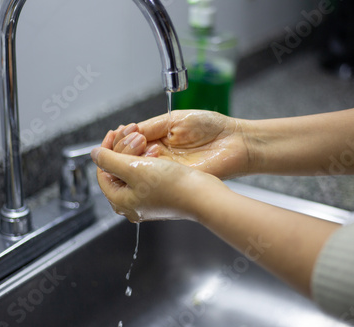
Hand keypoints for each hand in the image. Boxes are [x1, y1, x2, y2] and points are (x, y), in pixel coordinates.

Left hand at [91, 146, 226, 222]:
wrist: (203, 196)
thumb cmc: (171, 186)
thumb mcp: (133, 168)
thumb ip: (109, 160)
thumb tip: (94, 154)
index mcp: (121, 201)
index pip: (102, 173)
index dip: (105, 150)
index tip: (112, 133)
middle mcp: (132, 204)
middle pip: (118, 171)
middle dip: (124, 149)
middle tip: (134, 135)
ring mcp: (148, 201)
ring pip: (134, 170)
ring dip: (138, 152)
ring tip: (147, 142)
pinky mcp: (162, 195)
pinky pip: (148, 174)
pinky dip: (149, 160)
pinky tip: (158, 151)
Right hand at [110, 110, 251, 178]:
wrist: (235, 142)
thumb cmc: (212, 127)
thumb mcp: (175, 119)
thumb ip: (151, 126)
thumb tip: (127, 131)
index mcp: (158, 139)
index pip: (129, 142)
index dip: (121, 139)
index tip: (117, 132)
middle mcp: (159, 157)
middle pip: (128, 158)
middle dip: (123, 148)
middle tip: (132, 139)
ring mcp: (165, 170)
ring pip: (137, 169)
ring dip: (132, 158)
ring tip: (140, 146)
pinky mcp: (174, 181)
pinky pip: (153, 179)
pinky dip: (146, 170)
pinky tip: (148, 157)